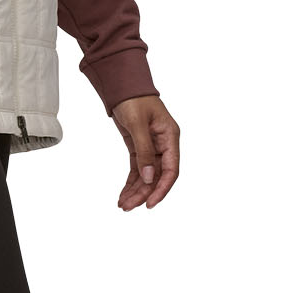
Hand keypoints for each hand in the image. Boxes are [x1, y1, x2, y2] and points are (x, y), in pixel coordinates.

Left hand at [112, 95, 179, 209]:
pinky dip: (131, 182)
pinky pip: (138, 170)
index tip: (150, 203)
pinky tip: (124, 194)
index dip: (162, 189)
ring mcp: (152, 147)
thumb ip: (144, 151)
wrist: (122, 85)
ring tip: (124, 204)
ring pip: (146, 176)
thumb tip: (148, 177)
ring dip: (136, 191)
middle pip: (157, 176)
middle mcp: (164, 144)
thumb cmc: (134, 98)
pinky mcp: (140, 148)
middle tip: (129, 206)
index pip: (171, 170)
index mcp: (170, 137)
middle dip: (143, 193)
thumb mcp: (137, 124)